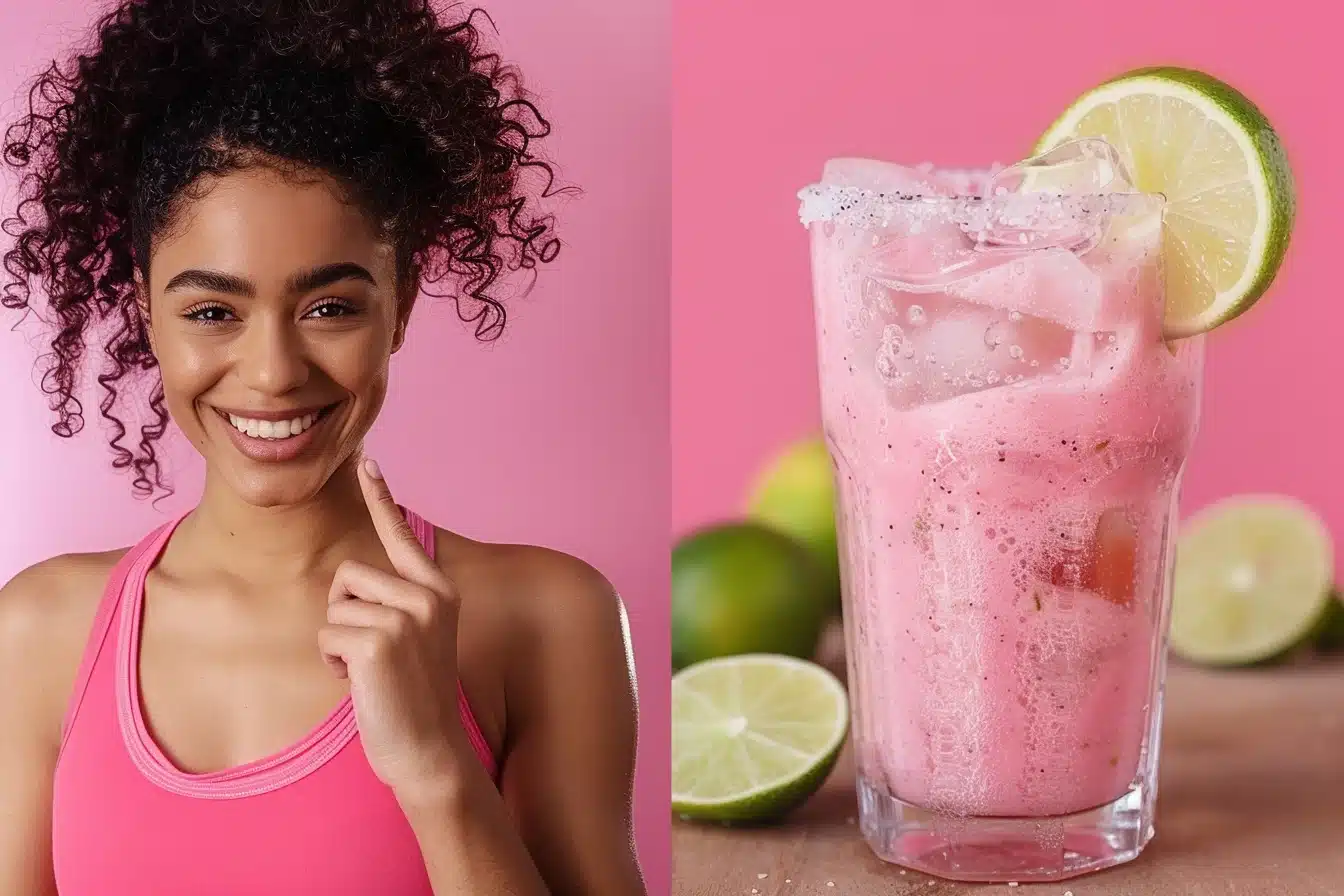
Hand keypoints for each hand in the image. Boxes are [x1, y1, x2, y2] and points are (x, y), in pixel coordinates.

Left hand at [319, 456, 466, 799]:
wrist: (428, 750)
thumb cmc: (412, 697)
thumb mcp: (413, 639)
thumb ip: (394, 604)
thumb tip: (352, 579)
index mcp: (438, 591)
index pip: (401, 535)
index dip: (381, 497)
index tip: (368, 461)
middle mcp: (427, 596)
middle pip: (349, 575)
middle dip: (343, 613)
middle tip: (369, 655)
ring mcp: (406, 616)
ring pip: (335, 605)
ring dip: (337, 641)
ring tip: (369, 672)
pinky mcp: (380, 640)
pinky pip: (327, 634)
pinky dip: (332, 662)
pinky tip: (361, 685)